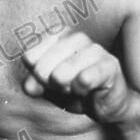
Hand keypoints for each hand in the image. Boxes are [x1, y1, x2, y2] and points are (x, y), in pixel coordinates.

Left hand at [21, 31, 135, 123]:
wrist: (107, 104)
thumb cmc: (76, 89)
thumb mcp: (49, 87)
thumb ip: (35, 83)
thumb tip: (29, 87)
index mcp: (59, 36)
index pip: (30, 57)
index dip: (35, 76)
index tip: (48, 81)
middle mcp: (76, 38)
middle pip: (43, 67)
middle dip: (49, 85)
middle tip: (64, 88)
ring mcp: (95, 50)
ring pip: (61, 73)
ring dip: (65, 88)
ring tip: (75, 89)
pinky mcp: (110, 65)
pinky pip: (85, 78)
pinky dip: (80, 89)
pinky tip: (86, 90)